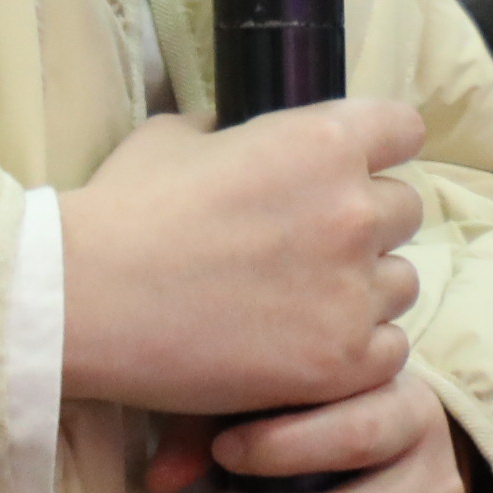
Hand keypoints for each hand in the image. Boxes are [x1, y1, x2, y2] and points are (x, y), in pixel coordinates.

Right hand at [58, 103, 423, 414]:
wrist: (87, 299)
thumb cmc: (123, 210)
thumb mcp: (177, 136)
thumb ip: (232, 131)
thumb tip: (241, 136)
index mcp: (322, 141)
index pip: (404, 130)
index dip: (379, 147)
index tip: (354, 168)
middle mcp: (353, 210)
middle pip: (405, 210)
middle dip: (367, 223)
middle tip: (313, 245)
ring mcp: (351, 290)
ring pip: (401, 284)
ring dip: (364, 289)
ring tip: (304, 303)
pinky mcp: (340, 362)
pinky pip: (389, 353)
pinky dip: (356, 352)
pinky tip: (307, 347)